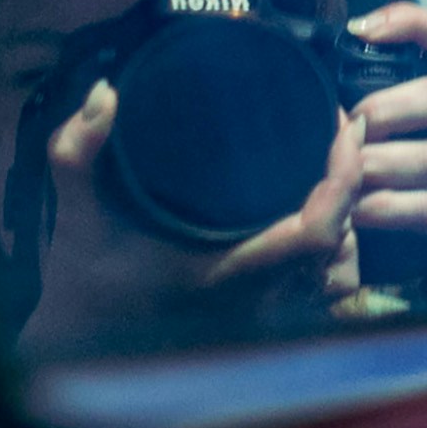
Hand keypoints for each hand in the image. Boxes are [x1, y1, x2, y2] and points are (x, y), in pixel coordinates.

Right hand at [21, 85, 363, 357]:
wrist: (82, 335)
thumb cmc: (85, 276)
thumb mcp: (74, 212)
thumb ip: (79, 152)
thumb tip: (106, 92)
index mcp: (222, 274)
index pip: (312, 234)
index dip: (342, 180)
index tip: (341, 127)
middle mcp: (254, 303)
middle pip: (339, 244)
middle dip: (351, 183)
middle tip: (341, 125)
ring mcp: (264, 315)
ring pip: (338, 267)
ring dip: (348, 214)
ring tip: (338, 157)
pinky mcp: (266, 318)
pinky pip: (324, 284)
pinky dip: (335, 243)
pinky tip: (325, 204)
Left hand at [342, 2, 426, 299]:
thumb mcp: (414, 157)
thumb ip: (385, 127)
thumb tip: (320, 102)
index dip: (412, 23)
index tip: (361, 28)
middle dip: (393, 104)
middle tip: (351, 124)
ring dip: (387, 162)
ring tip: (348, 172)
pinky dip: (395, 209)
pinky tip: (362, 212)